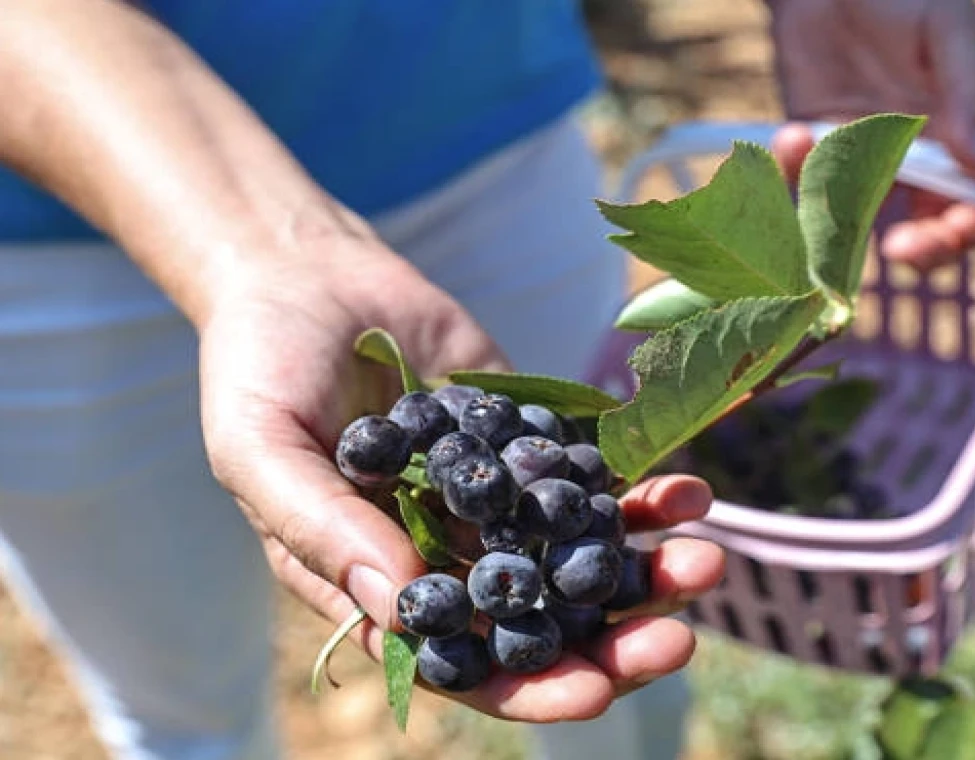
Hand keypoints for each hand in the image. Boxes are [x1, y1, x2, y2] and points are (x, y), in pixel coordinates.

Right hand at [196, 233, 723, 721]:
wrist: (306, 274)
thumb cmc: (258, 366)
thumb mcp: (261, 448)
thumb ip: (322, 528)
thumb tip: (401, 607)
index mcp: (381, 585)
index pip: (465, 665)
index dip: (528, 690)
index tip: (596, 693)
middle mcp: (449, 556)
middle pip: (544, 624)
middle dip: (615, 639)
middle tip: (677, 633)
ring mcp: (497, 502)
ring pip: (582, 557)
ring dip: (646, 568)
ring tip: (703, 556)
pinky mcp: (530, 445)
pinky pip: (593, 481)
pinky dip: (642, 493)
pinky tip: (687, 490)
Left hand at [767, 0, 974, 267]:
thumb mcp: (951, 27)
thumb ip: (971, 87)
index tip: (961, 226)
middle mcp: (933, 167)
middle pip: (940, 236)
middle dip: (926, 250)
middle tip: (903, 245)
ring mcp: (874, 170)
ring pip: (870, 228)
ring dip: (846, 220)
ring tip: (828, 163)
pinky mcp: (819, 163)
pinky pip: (806, 191)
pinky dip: (795, 173)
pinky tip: (793, 135)